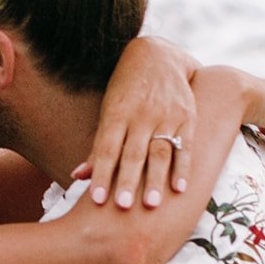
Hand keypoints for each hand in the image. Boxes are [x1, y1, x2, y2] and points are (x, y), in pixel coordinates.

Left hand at [74, 36, 196, 209]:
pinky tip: (179, 189)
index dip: (102, 174)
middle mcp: (142, 115)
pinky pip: (186, 146)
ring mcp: (167, 116)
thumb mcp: (109, 112)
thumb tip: (77, 177)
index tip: (97, 200)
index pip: (107, 149)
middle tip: (122, 207)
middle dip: (127, 181)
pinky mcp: (187, 117)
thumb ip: (98, 147)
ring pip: (160, 152)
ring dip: (155, 180)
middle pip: (133, 153)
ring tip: (152, 205)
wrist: (159, 56)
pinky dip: (183, 168)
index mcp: (118, 114)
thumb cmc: (127, 91)